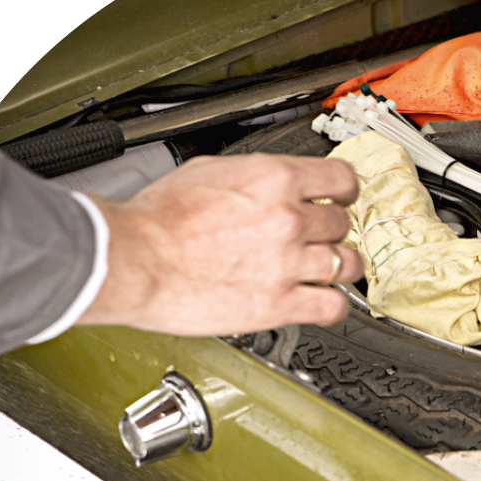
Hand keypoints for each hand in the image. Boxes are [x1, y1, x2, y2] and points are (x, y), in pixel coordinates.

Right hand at [78, 152, 361, 334]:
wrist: (135, 259)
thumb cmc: (157, 220)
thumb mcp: (207, 172)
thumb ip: (249, 177)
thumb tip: (263, 181)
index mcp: (273, 179)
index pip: (340, 178)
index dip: (344, 190)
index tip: (341, 198)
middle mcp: (288, 219)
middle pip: (341, 223)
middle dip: (331, 230)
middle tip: (319, 237)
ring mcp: (288, 263)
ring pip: (345, 264)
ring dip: (338, 266)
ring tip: (325, 270)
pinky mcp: (280, 304)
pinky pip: (332, 307)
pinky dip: (334, 305)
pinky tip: (322, 302)